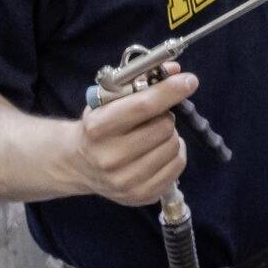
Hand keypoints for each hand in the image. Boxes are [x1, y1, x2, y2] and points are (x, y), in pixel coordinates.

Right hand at [64, 64, 194, 206]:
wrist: (77, 164)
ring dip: (170, 136)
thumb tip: (177, 71)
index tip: (190, 81)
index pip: (144, 106)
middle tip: (154, 118)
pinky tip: (157, 152)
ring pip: (174, 146)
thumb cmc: (98, 126)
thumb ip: (141, 82)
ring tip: (152, 136)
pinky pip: (178, 166)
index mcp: (98, 128)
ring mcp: (125, 181)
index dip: (171, 90)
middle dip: (165, 117)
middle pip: (165, 127)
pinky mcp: (140, 196)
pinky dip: (175, 154)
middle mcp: (109, 158)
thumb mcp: (109, 100)